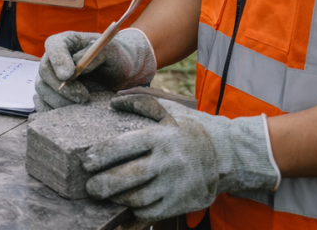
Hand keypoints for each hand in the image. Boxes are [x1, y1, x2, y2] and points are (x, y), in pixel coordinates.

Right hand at [34, 29, 156, 110]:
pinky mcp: (49, 94)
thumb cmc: (113, 59)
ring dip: (60, 100)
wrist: (116, 76)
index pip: (53, 45)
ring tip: (82, 103)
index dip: (58, 60)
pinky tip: (71, 111)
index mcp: (66, 42)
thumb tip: (77, 65)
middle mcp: (53, 58)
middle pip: (45, 71)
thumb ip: (95, 54)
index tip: (69, 75)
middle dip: (62, 87)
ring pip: (42, 89)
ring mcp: (49, 77)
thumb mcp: (111, 51)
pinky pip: (42, 103)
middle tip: (82, 96)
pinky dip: (53, 110)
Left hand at [83, 95, 278, 221]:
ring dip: (116, 199)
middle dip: (102, 185)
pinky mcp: (181, 202)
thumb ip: (140, 102)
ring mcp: (175, 185)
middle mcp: (167, 162)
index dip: (101, 156)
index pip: (123, 147)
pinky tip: (127, 206)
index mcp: (161, 137)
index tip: (86, 162)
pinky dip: (135, 211)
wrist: (230, 154)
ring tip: (105, 196)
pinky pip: (151, 213)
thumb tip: (113, 101)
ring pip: (137, 199)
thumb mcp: (169, 110)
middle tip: (89, 186)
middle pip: (126, 178)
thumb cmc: (192, 128)